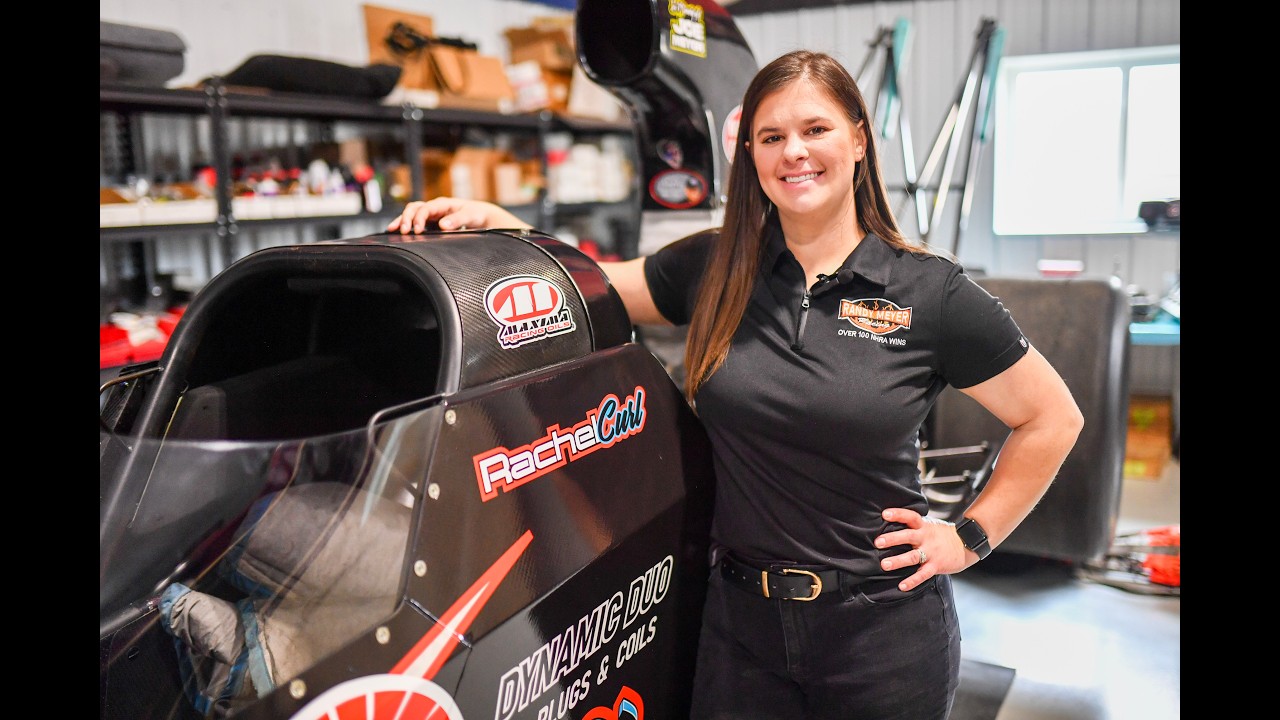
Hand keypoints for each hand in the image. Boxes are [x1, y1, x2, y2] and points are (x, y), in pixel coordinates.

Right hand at [385, 197, 531, 233]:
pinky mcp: (431, 222)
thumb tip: (443, 225)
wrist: (480, 216)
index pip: (426, 208)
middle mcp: (434, 207)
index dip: (419, 218)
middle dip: (406, 218)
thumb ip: (458, 220)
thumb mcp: (471, 215)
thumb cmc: (476, 213)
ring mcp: (431, 215)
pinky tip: (397, 232)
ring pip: (412, 214)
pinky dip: (406, 225)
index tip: (417, 230)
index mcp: (443, 204)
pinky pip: (415, 222)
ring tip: (392, 229)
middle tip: (403, 231)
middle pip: (414, 208)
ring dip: (402, 220)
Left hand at [875, 508, 972, 591]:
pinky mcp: (936, 565)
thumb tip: (893, 524)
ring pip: (913, 556)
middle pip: (908, 536)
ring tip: (884, 564)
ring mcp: (931, 552)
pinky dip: (912, 581)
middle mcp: (926, 538)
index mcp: (924, 526)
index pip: (910, 517)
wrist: (967, 544)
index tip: (885, 514)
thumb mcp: (931, 525)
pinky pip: (923, 574)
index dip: (898, 514)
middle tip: (878, 542)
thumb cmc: (944, 535)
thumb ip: (915, 526)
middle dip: (892, 539)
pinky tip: (902, 586)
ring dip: (898, 561)